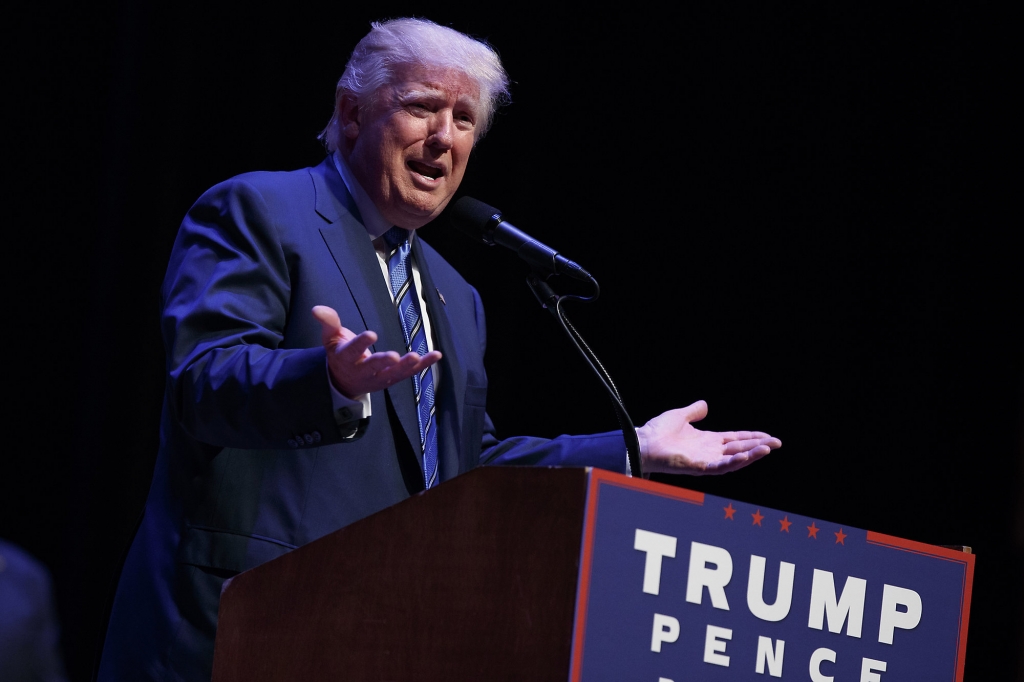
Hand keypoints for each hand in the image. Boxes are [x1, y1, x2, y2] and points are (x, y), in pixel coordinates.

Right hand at [312, 305, 441, 397]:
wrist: (343, 382)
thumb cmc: (339, 354)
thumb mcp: (330, 338)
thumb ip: (328, 322)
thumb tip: (317, 309)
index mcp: (346, 358)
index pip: (352, 351)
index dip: (361, 343)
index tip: (371, 334)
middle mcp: (363, 370)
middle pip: (373, 366)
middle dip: (382, 361)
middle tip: (393, 356)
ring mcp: (378, 377)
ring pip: (393, 374)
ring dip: (406, 366)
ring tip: (417, 357)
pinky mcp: (392, 379)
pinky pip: (409, 373)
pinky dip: (424, 365)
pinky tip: (436, 355)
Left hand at [637, 400, 780, 474]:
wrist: (643, 441)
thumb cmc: (657, 432)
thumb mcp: (680, 416)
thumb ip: (694, 412)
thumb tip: (704, 405)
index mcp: (708, 441)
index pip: (735, 439)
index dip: (752, 437)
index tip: (768, 436)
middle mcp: (710, 452)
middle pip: (740, 449)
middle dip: (759, 446)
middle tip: (777, 442)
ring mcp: (705, 461)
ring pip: (734, 460)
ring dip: (752, 455)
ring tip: (768, 448)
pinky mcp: (698, 467)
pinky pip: (720, 466)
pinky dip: (734, 462)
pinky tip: (745, 455)